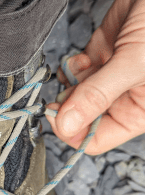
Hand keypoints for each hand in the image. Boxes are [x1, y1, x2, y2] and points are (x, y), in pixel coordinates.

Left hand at [46, 0, 144, 154]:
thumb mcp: (135, 63)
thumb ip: (98, 94)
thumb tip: (67, 125)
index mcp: (139, 112)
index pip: (96, 140)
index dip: (73, 132)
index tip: (58, 115)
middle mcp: (123, 99)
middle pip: (80, 119)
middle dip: (68, 107)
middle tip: (65, 90)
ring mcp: (109, 77)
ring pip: (73, 97)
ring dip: (67, 87)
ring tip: (77, 70)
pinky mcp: (100, 55)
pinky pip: (73, 74)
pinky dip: (68, 69)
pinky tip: (76, 61)